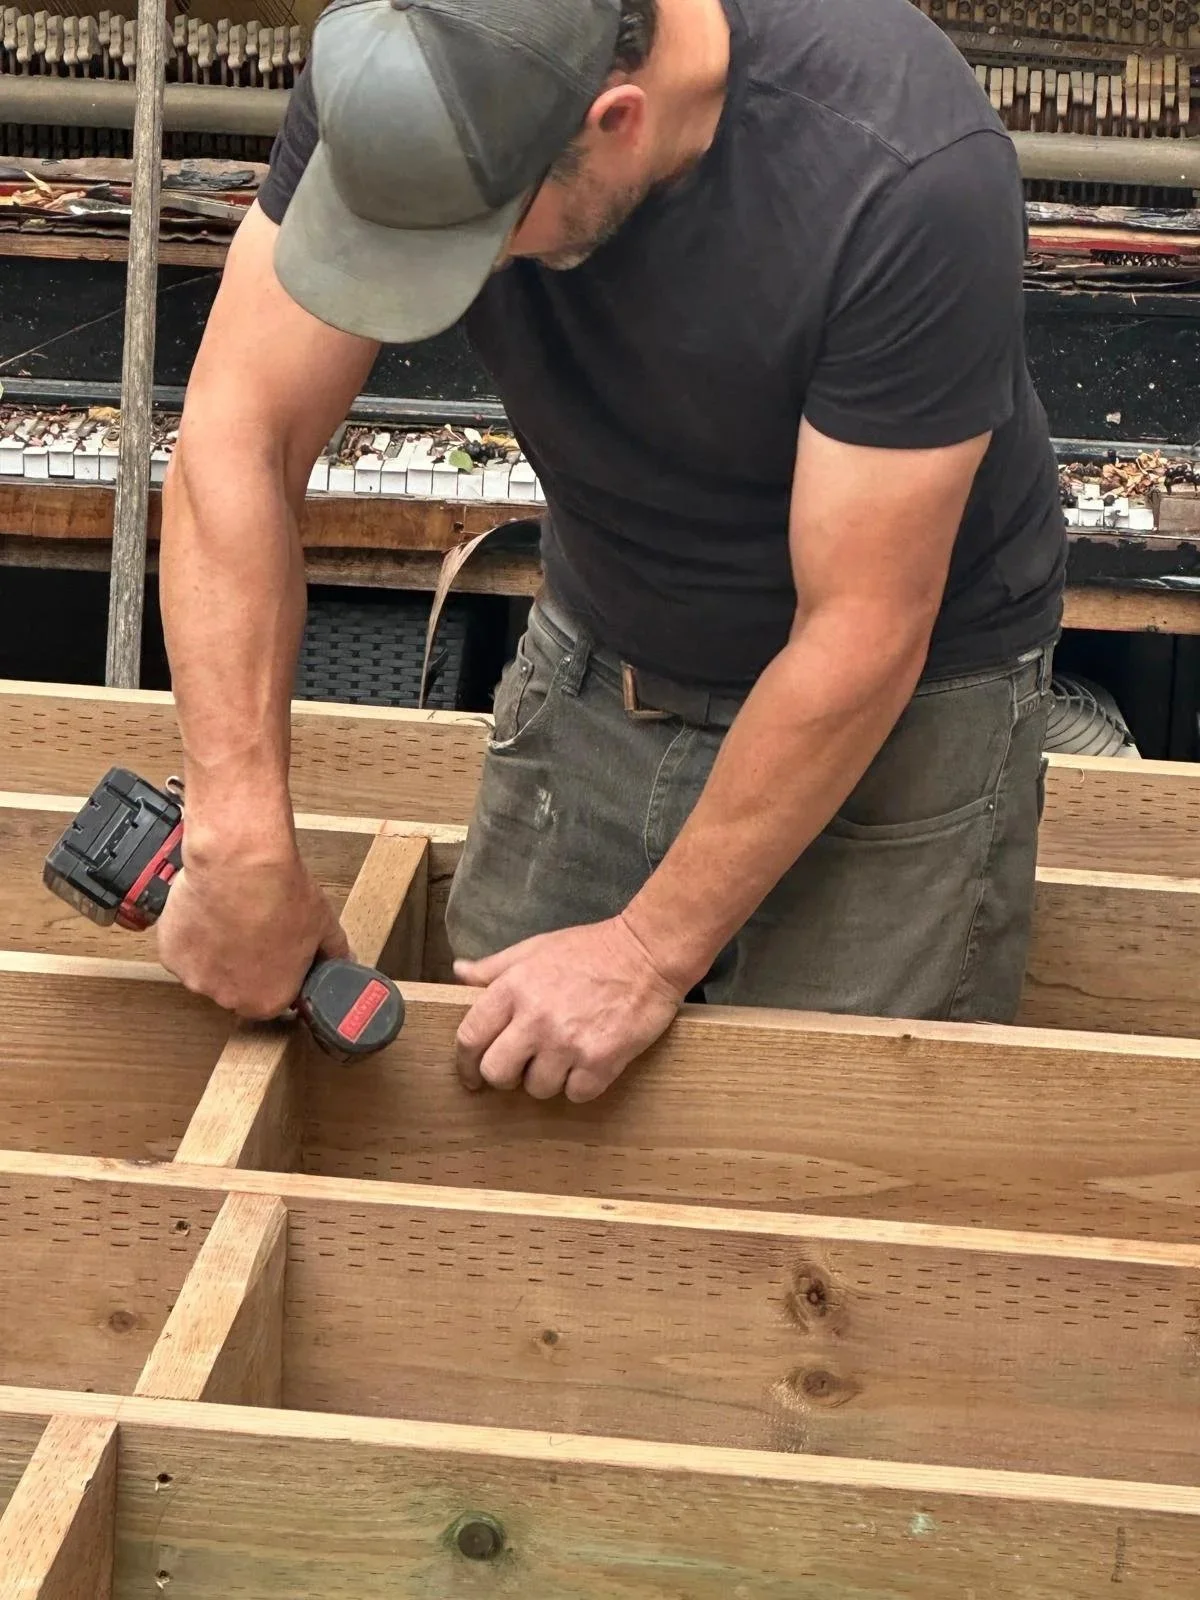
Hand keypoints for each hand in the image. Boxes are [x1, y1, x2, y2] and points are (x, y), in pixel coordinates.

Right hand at [156, 838, 348, 1019]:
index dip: (277, 977)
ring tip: (231, 918)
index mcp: (268, 1000)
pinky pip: (183, 951)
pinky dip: (192, 936)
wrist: (240, 861)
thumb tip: (344, 960)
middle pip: (237, 989)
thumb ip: (334, 952)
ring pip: (208, 969)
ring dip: (217, 951)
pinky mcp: (170, 955)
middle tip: (254, 932)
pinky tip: (209, 913)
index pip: (274, 1000)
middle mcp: (229, 997)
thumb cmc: (279, 892)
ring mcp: (195, 978)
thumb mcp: (323, 925)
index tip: (277, 958)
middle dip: (246, 965)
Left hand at [453, 915, 683, 1102]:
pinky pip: (576, 1094)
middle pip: (497, 1073)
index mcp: (513, 988)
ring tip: (562, 1058)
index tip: (471, 1075)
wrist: (648, 953)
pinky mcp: (601, 1061)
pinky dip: (581, 1085)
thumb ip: (494, 967)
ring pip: (537, 1089)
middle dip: (505, 1076)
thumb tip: (460, 971)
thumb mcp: (535, 948)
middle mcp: (536, 1019)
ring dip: (547, 1080)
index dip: (465, 1063)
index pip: (470, 1037)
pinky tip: (588, 1063)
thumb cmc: (591, 949)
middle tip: (520, 1068)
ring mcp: (568, 1043)